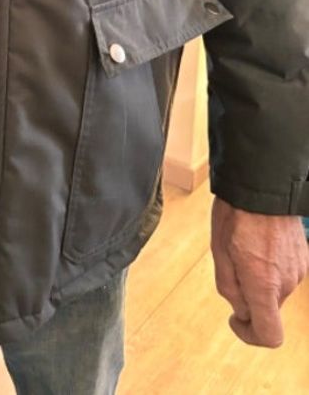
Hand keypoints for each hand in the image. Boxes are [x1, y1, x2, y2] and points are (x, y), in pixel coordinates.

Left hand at [211, 195, 308, 346]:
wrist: (263, 184)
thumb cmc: (236, 215)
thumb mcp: (220, 252)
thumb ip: (230, 289)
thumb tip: (241, 310)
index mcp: (264, 285)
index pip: (270, 335)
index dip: (249, 335)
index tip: (234, 319)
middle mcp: (287, 282)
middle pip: (268, 308)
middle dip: (247, 296)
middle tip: (231, 264)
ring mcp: (299, 270)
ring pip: (275, 289)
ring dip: (258, 279)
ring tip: (242, 246)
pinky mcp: (304, 257)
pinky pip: (284, 274)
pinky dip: (270, 267)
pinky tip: (258, 242)